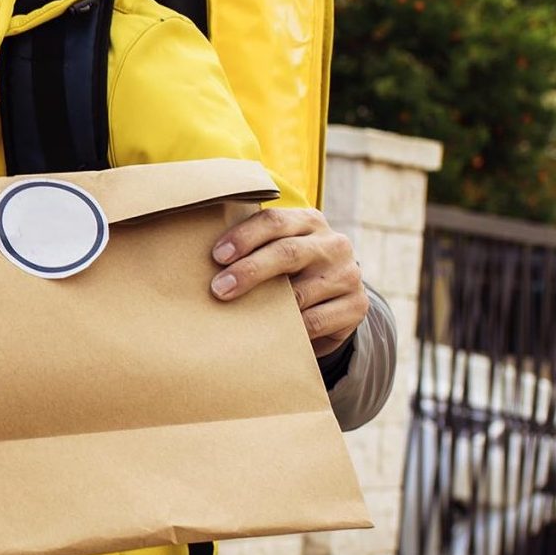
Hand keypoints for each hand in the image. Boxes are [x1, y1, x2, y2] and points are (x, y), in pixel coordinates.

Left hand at [208, 207, 365, 355]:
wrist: (336, 300)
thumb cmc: (291, 271)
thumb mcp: (278, 250)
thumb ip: (253, 246)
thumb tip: (199, 257)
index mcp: (309, 221)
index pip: (275, 221)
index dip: (244, 237)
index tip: (216, 256)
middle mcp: (333, 244)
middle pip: (288, 253)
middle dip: (250, 271)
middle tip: (218, 289)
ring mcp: (348, 275)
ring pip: (301, 293)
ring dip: (266, 307)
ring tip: (238, 317)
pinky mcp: (356, 306)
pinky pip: (315, 321)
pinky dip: (289, 329)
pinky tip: (268, 333)